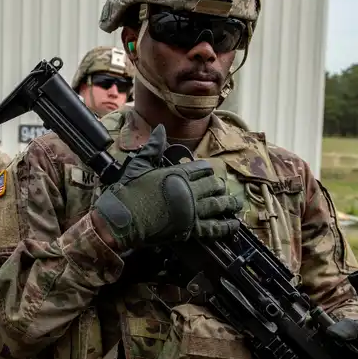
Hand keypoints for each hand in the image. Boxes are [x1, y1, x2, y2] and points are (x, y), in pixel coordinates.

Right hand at [91, 124, 241, 250]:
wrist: (122, 219)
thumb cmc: (128, 192)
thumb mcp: (139, 164)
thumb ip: (153, 147)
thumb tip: (160, 129)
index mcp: (178, 174)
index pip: (200, 169)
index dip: (206, 170)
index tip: (209, 172)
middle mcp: (189, 191)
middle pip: (212, 186)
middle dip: (218, 186)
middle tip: (222, 188)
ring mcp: (192, 211)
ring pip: (217, 205)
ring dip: (228, 203)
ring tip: (236, 203)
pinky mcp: (190, 229)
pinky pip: (214, 228)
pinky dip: (226, 227)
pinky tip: (234, 225)